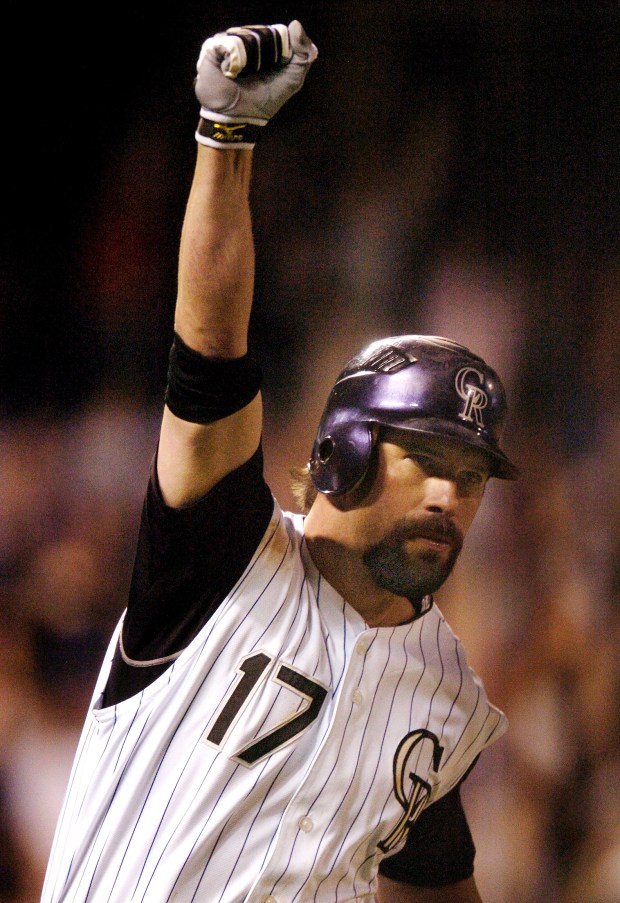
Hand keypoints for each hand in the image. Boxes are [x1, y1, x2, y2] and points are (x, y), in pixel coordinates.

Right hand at [195, 20, 317, 148]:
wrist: (238, 118)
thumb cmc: (264, 101)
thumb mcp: (292, 79)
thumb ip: (303, 54)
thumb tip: (295, 24)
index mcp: (265, 46)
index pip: (276, 32)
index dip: (281, 45)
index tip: (279, 64)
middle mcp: (246, 41)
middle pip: (261, 30)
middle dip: (266, 53)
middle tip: (259, 73)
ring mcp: (228, 42)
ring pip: (245, 34)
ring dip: (249, 58)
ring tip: (243, 75)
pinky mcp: (212, 48)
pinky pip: (228, 41)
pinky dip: (233, 59)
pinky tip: (230, 72)